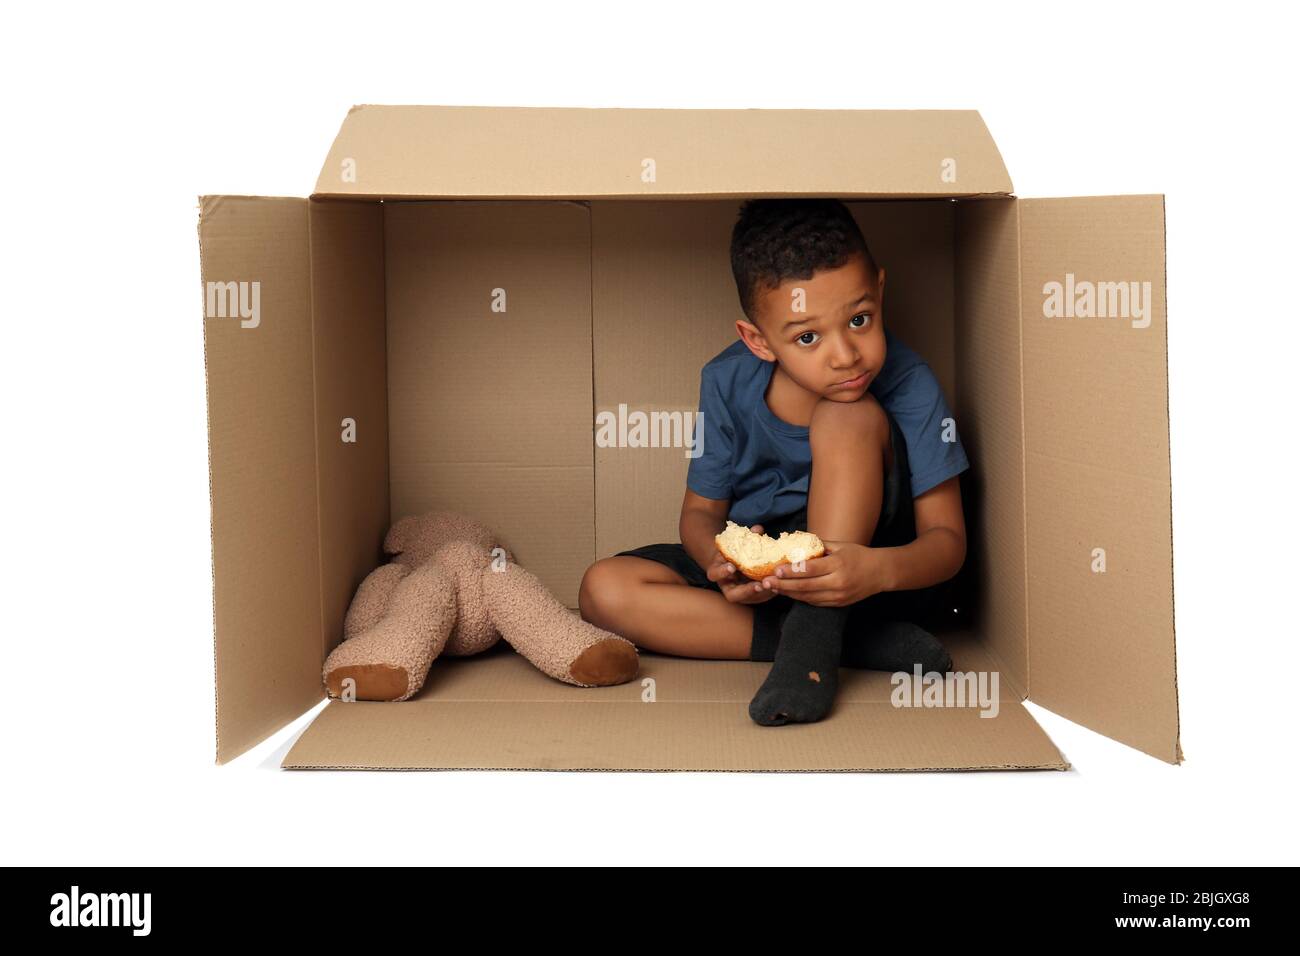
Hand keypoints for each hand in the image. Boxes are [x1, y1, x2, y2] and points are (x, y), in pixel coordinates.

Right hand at [706, 525, 777, 604]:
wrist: (733, 561)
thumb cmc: (733, 550)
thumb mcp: (735, 543)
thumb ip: (746, 537)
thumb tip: (758, 529)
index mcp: (717, 571)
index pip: (714, 574)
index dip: (722, 572)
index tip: (732, 567)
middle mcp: (726, 586)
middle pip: (732, 595)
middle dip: (746, 591)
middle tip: (758, 585)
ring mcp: (738, 593)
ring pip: (747, 599)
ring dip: (760, 594)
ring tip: (772, 585)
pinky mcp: (750, 597)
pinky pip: (759, 598)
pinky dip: (768, 592)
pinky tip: (778, 585)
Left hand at [758, 539, 889, 606]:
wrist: (880, 573)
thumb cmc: (858, 555)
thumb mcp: (840, 545)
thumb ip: (818, 545)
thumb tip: (796, 542)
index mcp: (837, 564)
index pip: (809, 569)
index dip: (791, 571)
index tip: (775, 570)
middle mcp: (838, 582)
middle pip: (805, 586)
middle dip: (784, 585)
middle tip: (766, 582)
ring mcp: (838, 595)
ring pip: (808, 597)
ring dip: (789, 593)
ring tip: (773, 588)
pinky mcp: (838, 604)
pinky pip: (815, 602)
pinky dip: (801, 598)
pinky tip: (789, 593)